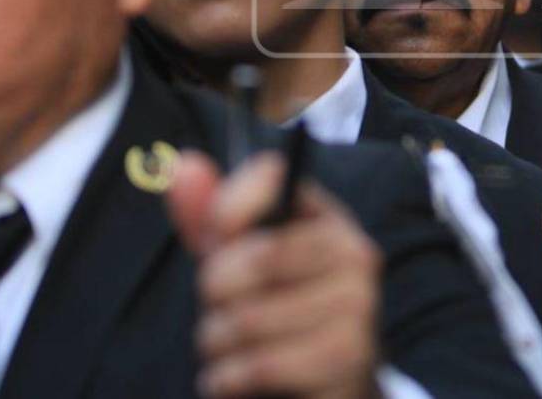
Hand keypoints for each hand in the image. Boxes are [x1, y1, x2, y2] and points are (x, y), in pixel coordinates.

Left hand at [167, 151, 381, 398]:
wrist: (334, 380)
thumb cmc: (278, 308)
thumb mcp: (242, 260)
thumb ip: (210, 216)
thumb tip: (183, 165)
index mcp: (328, 218)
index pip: (275, 177)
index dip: (227, 206)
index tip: (212, 238)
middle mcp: (355, 254)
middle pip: (256, 255)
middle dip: (215, 290)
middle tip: (220, 306)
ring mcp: (358, 309)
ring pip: (250, 318)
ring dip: (217, 341)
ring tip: (227, 346)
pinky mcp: (349, 362)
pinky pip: (261, 366)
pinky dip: (228, 378)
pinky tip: (234, 377)